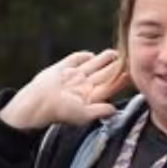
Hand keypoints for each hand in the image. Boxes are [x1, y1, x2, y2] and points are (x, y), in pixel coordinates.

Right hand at [0, 48, 126, 129]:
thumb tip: (114, 110)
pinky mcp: (61, 69)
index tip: (130, 72)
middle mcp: (83, 86)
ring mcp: (73, 77)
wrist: (36, 102)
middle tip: (126, 57)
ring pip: (92, 66)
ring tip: (114, 53)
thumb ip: (99, 111)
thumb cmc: (58, 111)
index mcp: (90, 97)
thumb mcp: (82, 115)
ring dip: (103, 59)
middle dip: (115, 67)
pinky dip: (83, 56)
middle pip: (103, 74)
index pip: (109, 86)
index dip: (120, 80)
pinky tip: (91, 54)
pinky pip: (75, 60)